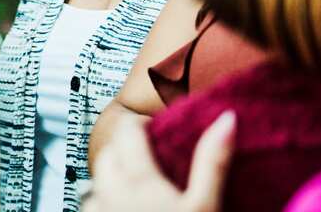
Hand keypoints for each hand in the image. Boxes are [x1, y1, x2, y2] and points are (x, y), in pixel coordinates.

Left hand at [84, 110, 234, 211]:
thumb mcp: (206, 205)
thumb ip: (212, 161)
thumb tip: (226, 118)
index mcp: (136, 179)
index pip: (126, 131)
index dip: (140, 124)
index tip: (158, 129)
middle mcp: (108, 191)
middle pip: (109, 154)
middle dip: (126, 149)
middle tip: (153, 156)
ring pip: (98, 182)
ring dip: (114, 176)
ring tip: (142, 185)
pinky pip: (94, 207)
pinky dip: (106, 202)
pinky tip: (128, 210)